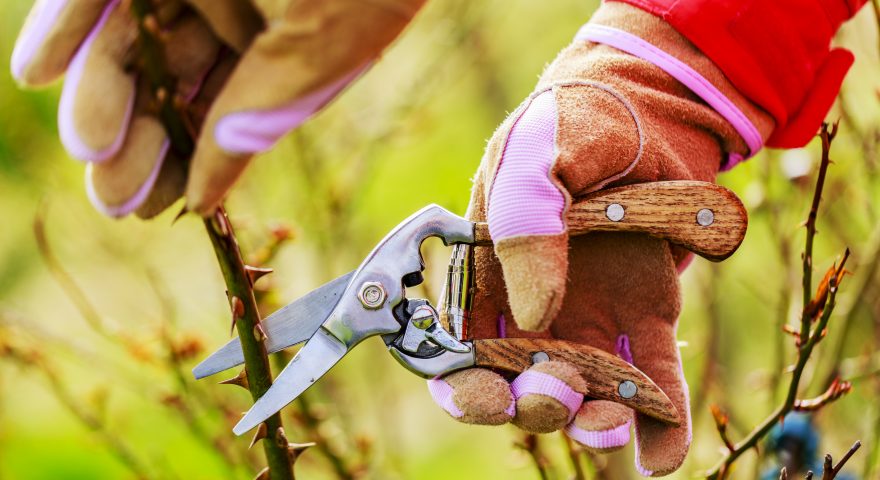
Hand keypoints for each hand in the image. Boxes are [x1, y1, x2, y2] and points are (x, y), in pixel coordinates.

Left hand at [12, 0, 424, 217]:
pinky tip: (39, 72)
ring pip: (130, 39)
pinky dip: (67, 27)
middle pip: (171, 80)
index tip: (155, 206)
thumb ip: (257, 118)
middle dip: (141, 139)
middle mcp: (233, 8)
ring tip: (88, 147)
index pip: (226, 110)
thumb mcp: (314, 55)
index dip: (189, 160)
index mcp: (282, 41)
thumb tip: (205, 198)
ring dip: (100, 95)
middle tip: (113, 194)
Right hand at [427, 4, 772, 475]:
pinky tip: (662, 455)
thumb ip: (522, 218)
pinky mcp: (648, 318)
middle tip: (558, 393)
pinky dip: (659, 424)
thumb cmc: (574, 123)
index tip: (486, 396)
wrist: (649, 107)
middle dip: (532, 406)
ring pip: (584, 392)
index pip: (458, 351)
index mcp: (486, 276)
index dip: (464, 386)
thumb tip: (535, 312)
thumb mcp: (536, 152)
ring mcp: (591, 318)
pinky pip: (652, 380)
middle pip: (519, 384)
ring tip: (613, 427)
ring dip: (592, 424)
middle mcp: (533, 309)